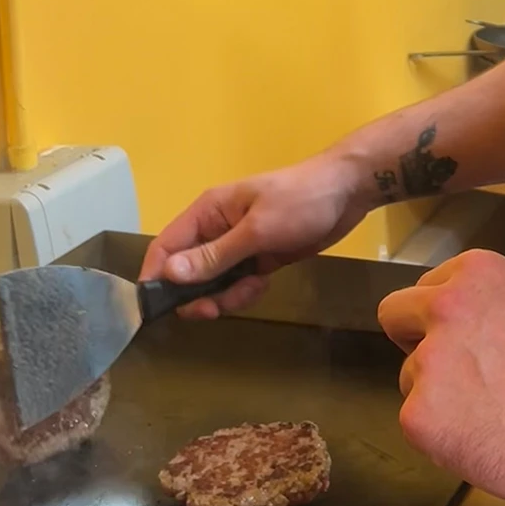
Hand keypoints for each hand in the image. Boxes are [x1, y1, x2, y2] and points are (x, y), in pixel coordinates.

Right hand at [139, 154, 373, 318]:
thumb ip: (215, 255)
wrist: (347, 193)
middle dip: (196, 294)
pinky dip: (246, 292)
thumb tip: (169, 273)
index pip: (166, 247)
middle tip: (211, 312)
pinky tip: (264, 285)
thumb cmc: (299, 202)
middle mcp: (216, 230)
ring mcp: (238, 246)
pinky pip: (238, 284)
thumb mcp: (256, 230)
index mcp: (207, 213)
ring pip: (214, 283)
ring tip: (252, 289)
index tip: (157, 307)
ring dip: (226, 296)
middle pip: (188, 271)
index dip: (156, 277)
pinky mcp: (260, 259)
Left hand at [376, 249, 504, 505]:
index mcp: (477, 274)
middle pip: (396, 317)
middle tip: (451, 374)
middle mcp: (444, 308)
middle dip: (415, 341)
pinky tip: (486, 441)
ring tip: (493, 418)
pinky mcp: (418, 415)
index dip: (444, 317)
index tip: (463, 339)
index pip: (427, 288)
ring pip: (411, 379)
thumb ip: (502, 308)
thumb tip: (487, 326)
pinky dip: (444, 438)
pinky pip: (417, 425)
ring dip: (439, 398)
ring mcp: (428, 362)